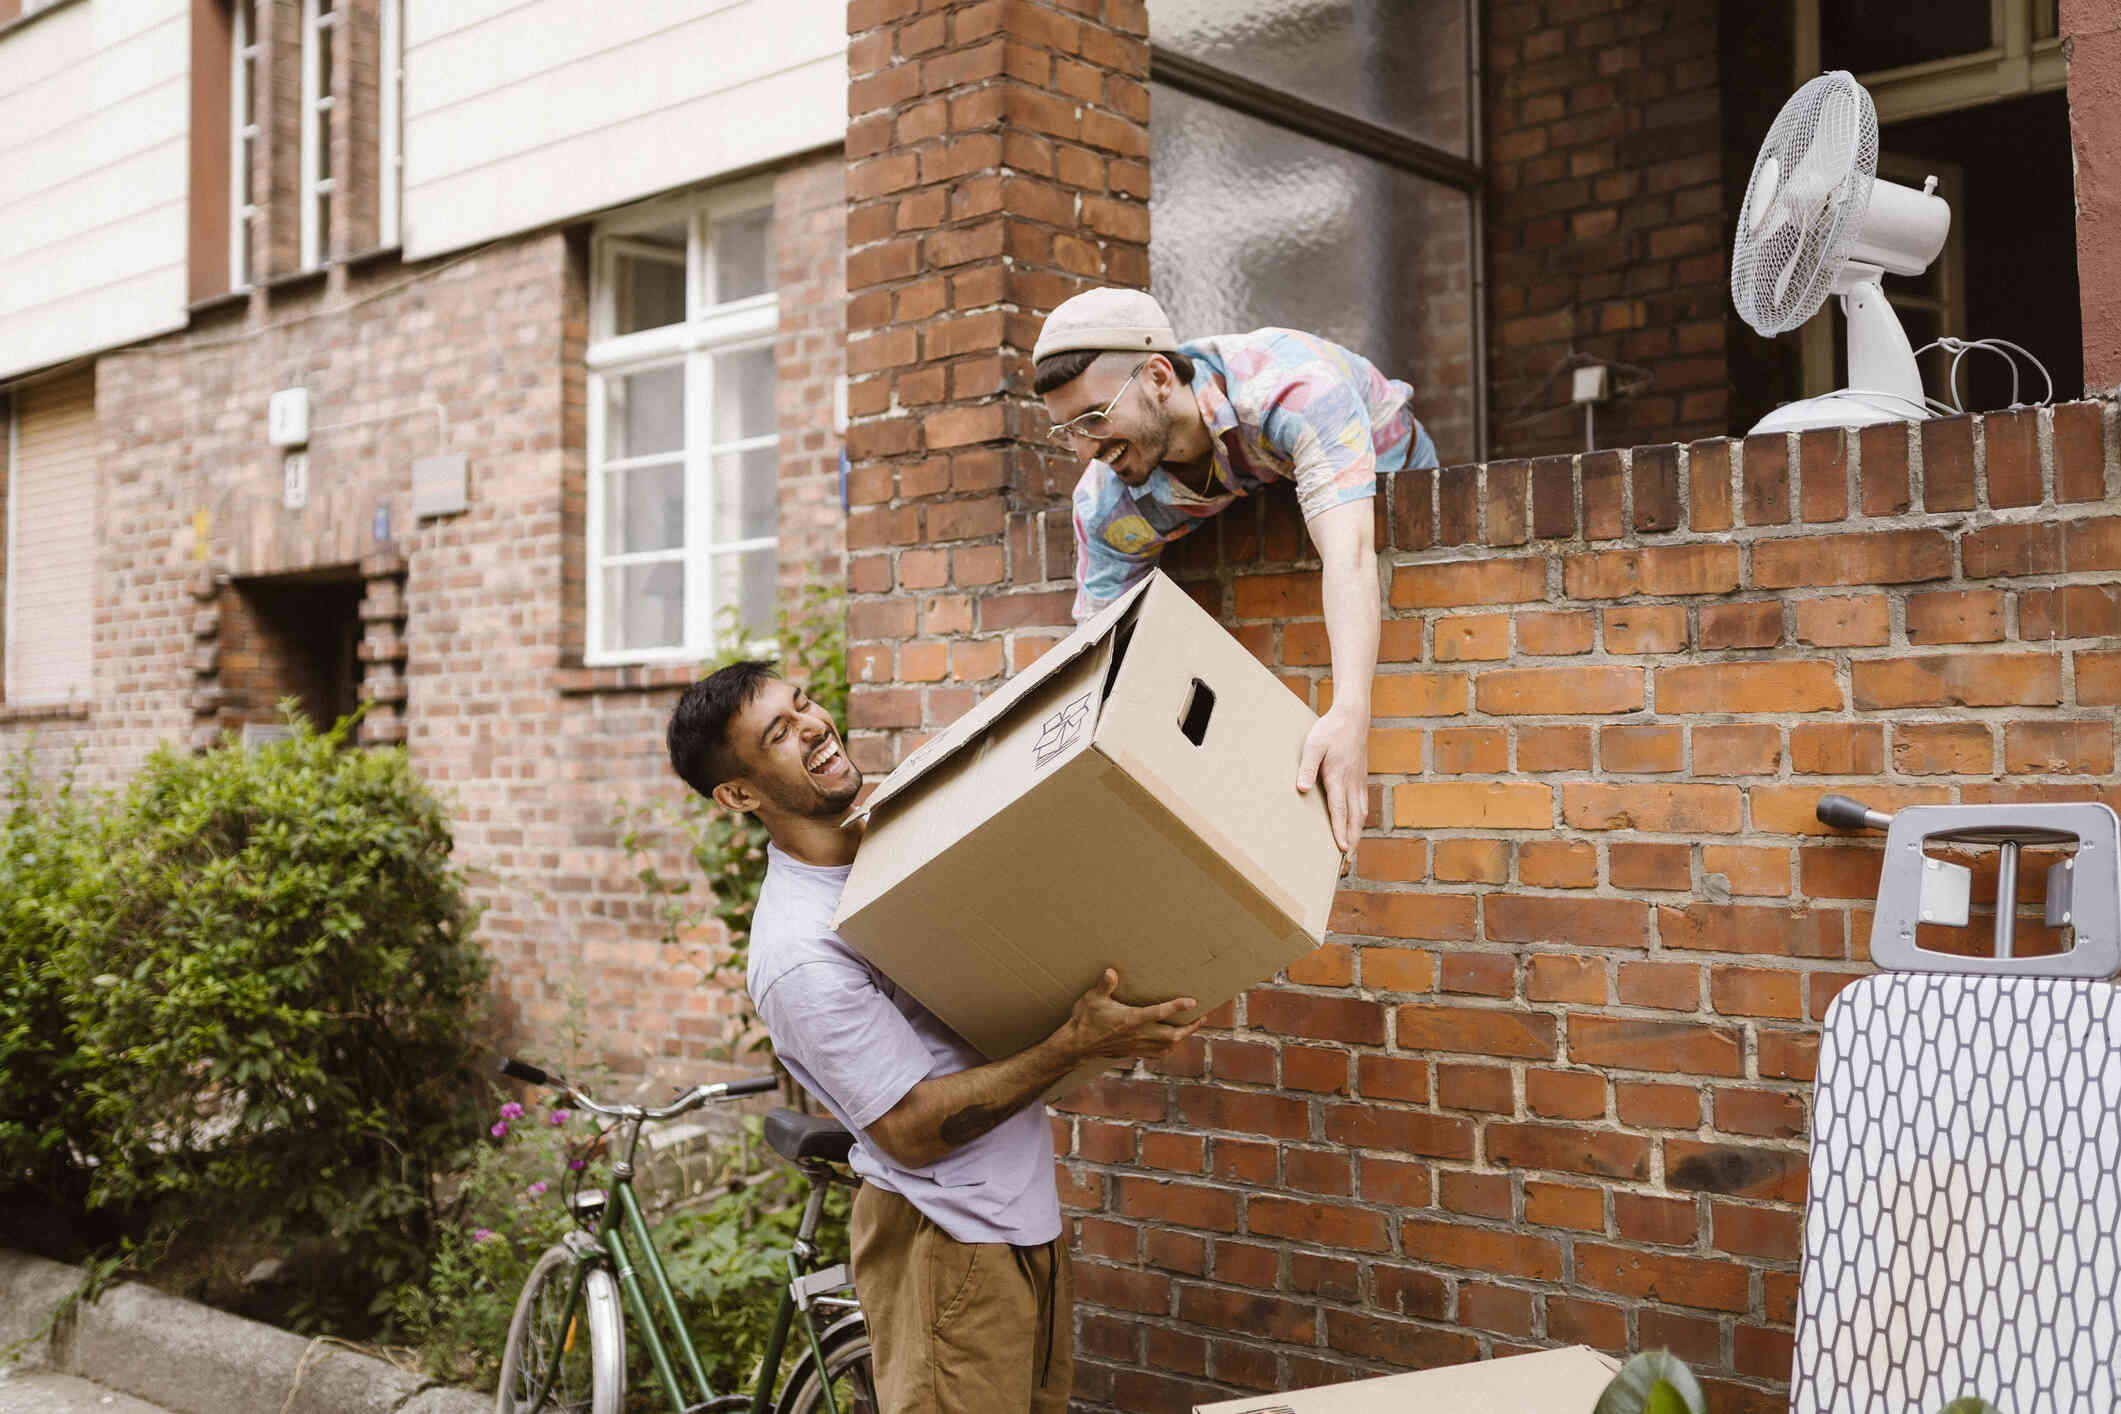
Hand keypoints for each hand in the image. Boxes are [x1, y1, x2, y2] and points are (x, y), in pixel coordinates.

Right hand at [1061, 969, 1201, 1061]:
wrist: (1077, 1046)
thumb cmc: (1085, 1020)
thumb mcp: (1092, 998)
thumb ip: (1104, 985)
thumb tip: (1111, 972)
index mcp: (1131, 1019)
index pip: (1159, 1012)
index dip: (1177, 1006)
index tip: (1193, 1002)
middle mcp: (1138, 1034)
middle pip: (1172, 1034)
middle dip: (1190, 1027)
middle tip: (1202, 1018)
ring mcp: (1137, 1046)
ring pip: (1167, 1046)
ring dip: (1182, 1038)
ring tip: (1192, 1029)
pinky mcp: (1133, 1052)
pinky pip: (1157, 1054)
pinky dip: (1169, 1048)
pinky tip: (1172, 1044)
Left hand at [1297, 704, 1368, 856]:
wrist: (1352, 716)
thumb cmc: (1330, 730)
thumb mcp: (1313, 745)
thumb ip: (1306, 767)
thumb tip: (1301, 789)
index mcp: (1339, 777)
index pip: (1339, 810)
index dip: (1340, 831)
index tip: (1341, 850)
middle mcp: (1352, 783)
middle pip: (1354, 818)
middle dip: (1351, 841)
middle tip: (1347, 863)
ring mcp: (1359, 781)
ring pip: (1361, 813)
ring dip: (1356, 834)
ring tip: (1351, 852)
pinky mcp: (1361, 779)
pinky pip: (1362, 805)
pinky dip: (1359, 821)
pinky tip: (1355, 827)